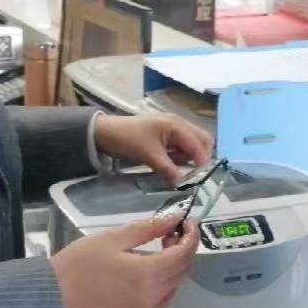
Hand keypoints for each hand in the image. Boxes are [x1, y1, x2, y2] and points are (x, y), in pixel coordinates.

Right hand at [51, 213, 200, 307]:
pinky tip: (156, 271)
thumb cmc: (81, 261)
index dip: (191, 235)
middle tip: (170, 232)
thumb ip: (148, 228)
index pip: (184, 254)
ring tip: (162, 248)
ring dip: (177, 265)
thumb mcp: (114, 237)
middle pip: (184, 270)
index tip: (186, 222)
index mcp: (148, 273)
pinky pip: (164, 299)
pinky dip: (169, 283)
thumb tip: (174, 219)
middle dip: (185, 248)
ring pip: (176, 285)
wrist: (55, 293)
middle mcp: (152, 295)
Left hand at [93, 113, 212, 181]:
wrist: (104, 132)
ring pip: (191, 144)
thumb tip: (182, 183)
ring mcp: (171, 129)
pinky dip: (178, 156)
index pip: (199, 144)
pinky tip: (169, 164)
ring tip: (174, 169)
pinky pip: (180, 147)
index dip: (202, 161)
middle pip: (201, 140)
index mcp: (176, 125)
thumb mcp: (149, 155)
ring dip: (188, 158)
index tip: (200, 178)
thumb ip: (168, 169)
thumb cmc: (128, 139)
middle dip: (199, 157)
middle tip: (190, 173)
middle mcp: (178, 124)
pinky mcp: (164, 136)